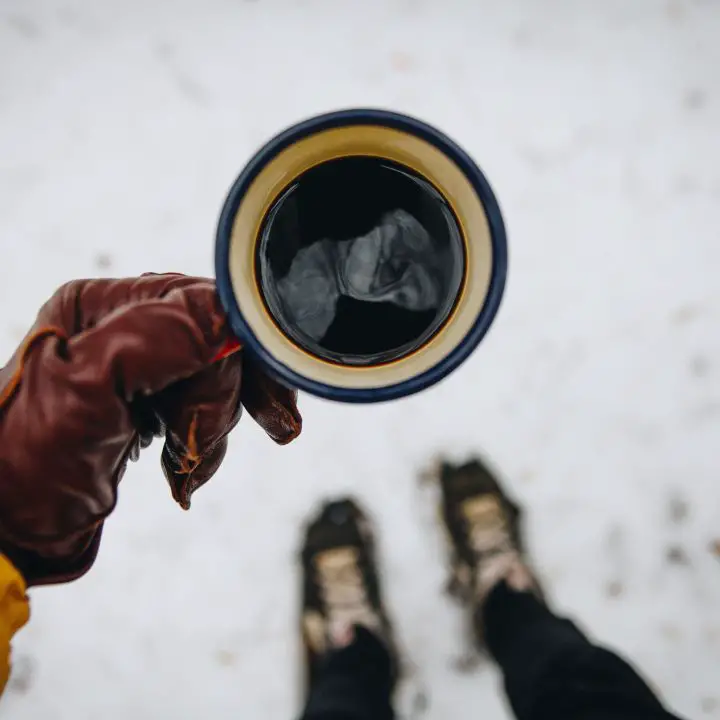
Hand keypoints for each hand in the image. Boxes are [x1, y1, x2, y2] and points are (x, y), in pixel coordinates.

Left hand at [0, 273, 301, 585]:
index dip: (241, 358)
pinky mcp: (149, 397)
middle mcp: (125, 323)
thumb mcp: (88, 392)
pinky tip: (182, 470)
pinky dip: (203, 444)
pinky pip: (203, 406)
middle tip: (199, 455)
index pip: (206, 307)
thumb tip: (231, 316)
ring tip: (184, 473)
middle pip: (219, 344)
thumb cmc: (26, 462)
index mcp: (105, 305)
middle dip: (221, 406)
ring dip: (211, 434)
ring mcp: (138, 362)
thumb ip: (159, 338)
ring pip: (219, 380)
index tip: (271, 413)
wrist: (7, 525)